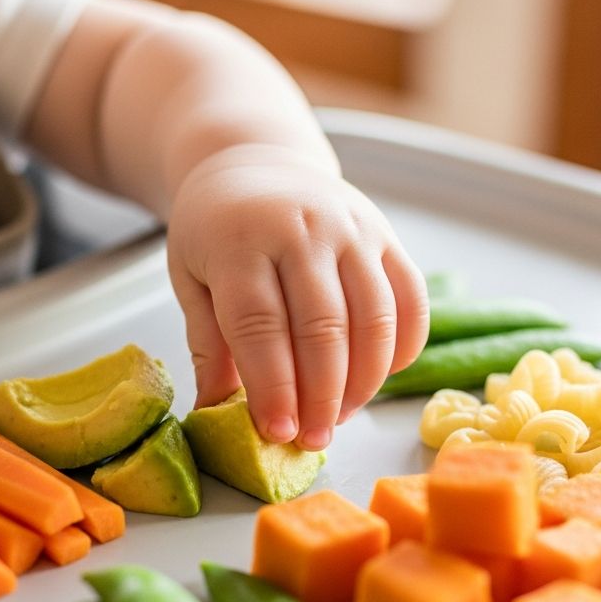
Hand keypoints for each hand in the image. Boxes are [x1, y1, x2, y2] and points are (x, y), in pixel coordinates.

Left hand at [166, 144, 428, 450]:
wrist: (255, 162)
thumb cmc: (216, 228)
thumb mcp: (191, 277)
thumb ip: (207, 343)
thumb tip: (214, 413)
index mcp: (240, 240)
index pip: (259, 324)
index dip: (272, 386)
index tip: (278, 432)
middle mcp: (301, 229)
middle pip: (323, 326)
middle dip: (321, 395)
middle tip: (314, 440)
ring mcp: (351, 228)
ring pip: (373, 318)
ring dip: (363, 380)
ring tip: (340, 416)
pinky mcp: (386, 235)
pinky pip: (410, 299)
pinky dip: (402, 347)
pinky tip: (379, 378)